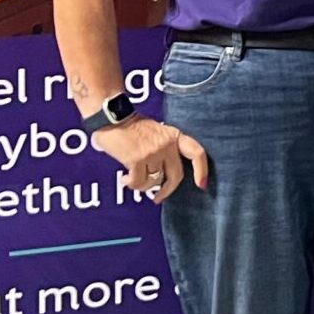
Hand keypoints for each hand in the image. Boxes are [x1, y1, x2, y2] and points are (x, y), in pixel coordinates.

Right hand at [92, 117, 208, 199]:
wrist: (112, 116)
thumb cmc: (131, 125)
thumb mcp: (156, 132)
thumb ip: (164, 148)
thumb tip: (163, 174)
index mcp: (173, 136)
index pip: (196, 152)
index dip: (201, 170)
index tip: (201, 185)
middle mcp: (167, 144)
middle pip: (176, 175)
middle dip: (167, 190)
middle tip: (158, 197)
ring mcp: (153, 152)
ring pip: (154, 181)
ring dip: (142, 185)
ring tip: (132, 179)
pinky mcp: (137, 159)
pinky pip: (139, 183)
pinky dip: (131, 184)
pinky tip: (125, 179)